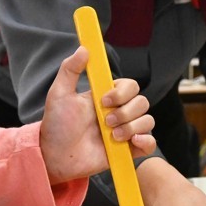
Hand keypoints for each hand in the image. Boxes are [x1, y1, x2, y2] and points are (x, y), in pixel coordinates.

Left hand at [39, 46, 154, 183]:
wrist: (55, 157)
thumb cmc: (56, 125)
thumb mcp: (59, 94)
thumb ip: (70, 70)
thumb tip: (84, 48)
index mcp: (107, 97)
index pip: (131, 86)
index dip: (122, 92)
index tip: (104, 100)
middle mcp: (119, 112)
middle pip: (142, 102)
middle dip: (126, 112)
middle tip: (106, 121)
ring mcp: (125, 131)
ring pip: (147, 121)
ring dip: (132, 127)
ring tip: (112, 137)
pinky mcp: (128, 150)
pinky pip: (150, 143)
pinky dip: (145, 141)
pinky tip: (131, 143)